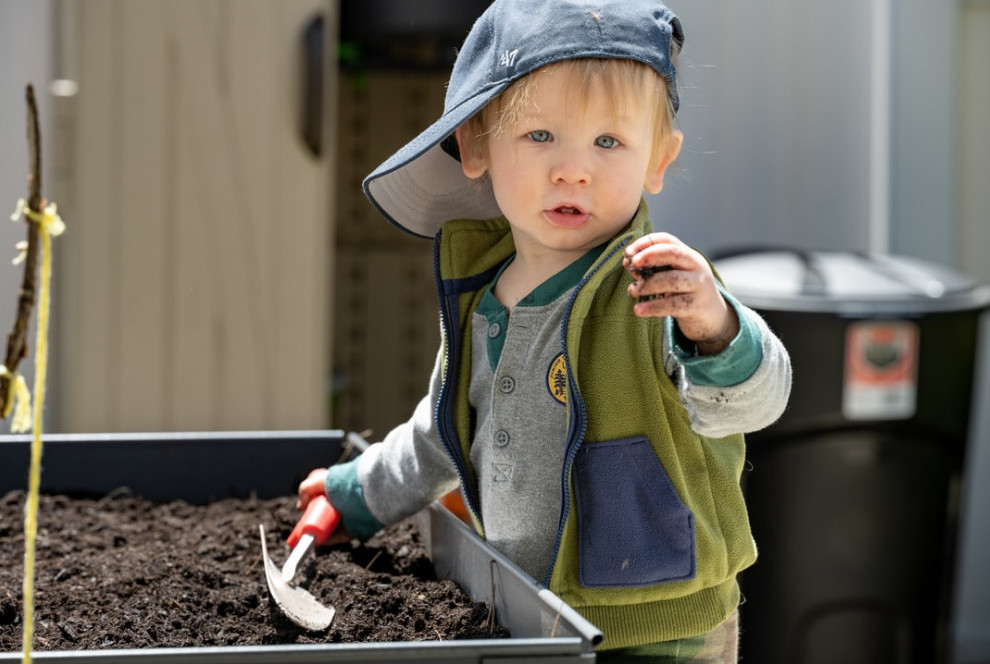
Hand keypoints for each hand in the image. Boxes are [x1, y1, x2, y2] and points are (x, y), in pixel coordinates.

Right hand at [296, 468, 352, 544]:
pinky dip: (331, 540)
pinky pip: (343, 536)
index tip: (305, 513)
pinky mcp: (359, 527)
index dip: (314, 508)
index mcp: (340, 489)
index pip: (324, 500)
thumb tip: (301, 507)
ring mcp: (353, 515)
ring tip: (310, 537)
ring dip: (322, 533)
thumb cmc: (345, 483)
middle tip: (307, 527)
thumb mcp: (321, 481)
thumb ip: (306, 489)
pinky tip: (320, 542)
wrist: (367, 492)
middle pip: (328, 515)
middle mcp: (347, 502)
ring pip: (335, 527)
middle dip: (317, 522)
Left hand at [624, 232, 738, 354]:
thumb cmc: (684, 292)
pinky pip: (673, 305)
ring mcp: (698, 286)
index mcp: (688, 255)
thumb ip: (650, 269)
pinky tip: (639, 309)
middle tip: (633, 263)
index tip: (628, 252)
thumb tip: (627, 263)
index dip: (646, 242)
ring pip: (672, 280)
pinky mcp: (696, 306)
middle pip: (673, 253)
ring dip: (648, 284)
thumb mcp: (670, 276)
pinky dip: (653, 307)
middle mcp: (696, 266)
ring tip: (632, 291)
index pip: (667, 240)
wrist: (711, 316)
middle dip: (650, 255)